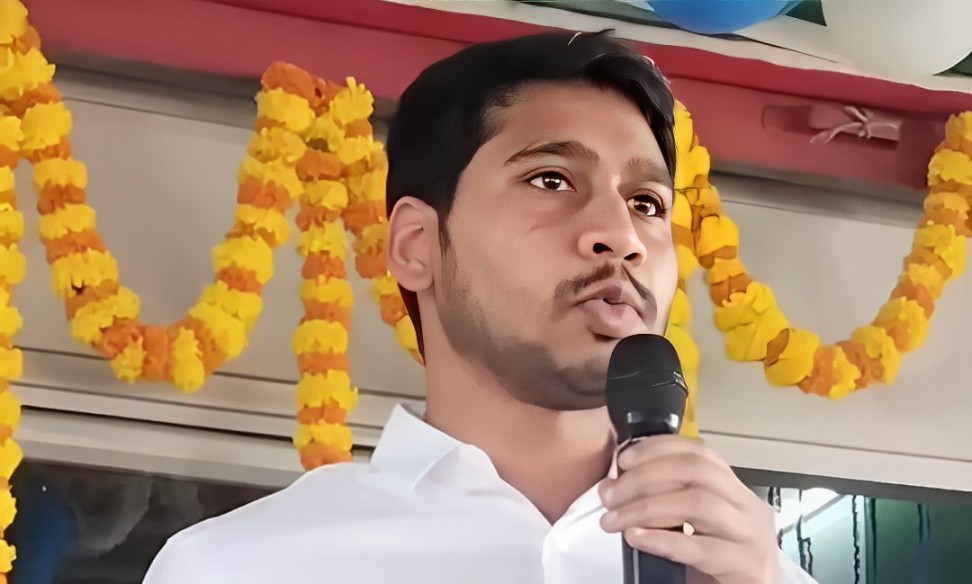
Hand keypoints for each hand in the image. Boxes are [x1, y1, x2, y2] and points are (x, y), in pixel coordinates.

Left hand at [598, 435, 778, 583]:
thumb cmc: (716, 567)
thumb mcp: (693, 528)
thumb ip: (665, 504)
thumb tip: (614, 488)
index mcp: (735, 492)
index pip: (698, 453)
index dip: (657, 450)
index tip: (623, 460)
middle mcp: (748, 508)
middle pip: (696, 470)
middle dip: (645, 477)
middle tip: (612, 495)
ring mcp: (752, 536)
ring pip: (698, 503)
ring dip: (646, 508)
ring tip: (615, 520)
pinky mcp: (748, 566)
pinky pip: (700, 548)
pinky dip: (662, 540)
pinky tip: (637, 538)